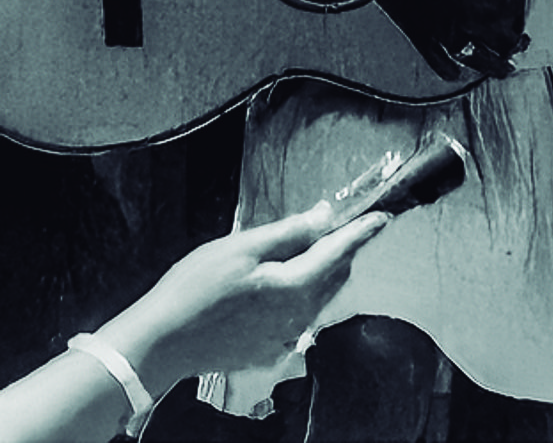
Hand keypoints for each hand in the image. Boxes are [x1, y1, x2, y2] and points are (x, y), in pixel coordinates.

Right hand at [96, 201, 389, 392]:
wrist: (157, 344)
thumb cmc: (194, 289)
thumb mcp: (242, 248)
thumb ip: (290, 233)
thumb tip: (324, 216)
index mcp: (296, 288)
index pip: (341, 253)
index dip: (361, 232)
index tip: (381, 217)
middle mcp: (299, 317)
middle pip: (334, 277)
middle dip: (340, 250)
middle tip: (332, 226)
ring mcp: (285, 338)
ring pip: (317, 298)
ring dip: (319, 273)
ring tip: (302, 251)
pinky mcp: (268, 350)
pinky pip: (297, 317)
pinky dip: (298, 297)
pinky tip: (275, 286)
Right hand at [346, 0, 529, 79]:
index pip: (509, 9)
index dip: (521, 10)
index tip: (524, 9)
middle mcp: (461, 15)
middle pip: (498, 39)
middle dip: (514, 42)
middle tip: (522, 42)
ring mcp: (439, 29)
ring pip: (474, 57)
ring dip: (493, 65)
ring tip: (507, 69)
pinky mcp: (419, 36)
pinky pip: (438, 62)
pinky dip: (450, 70)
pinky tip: (458, 72)